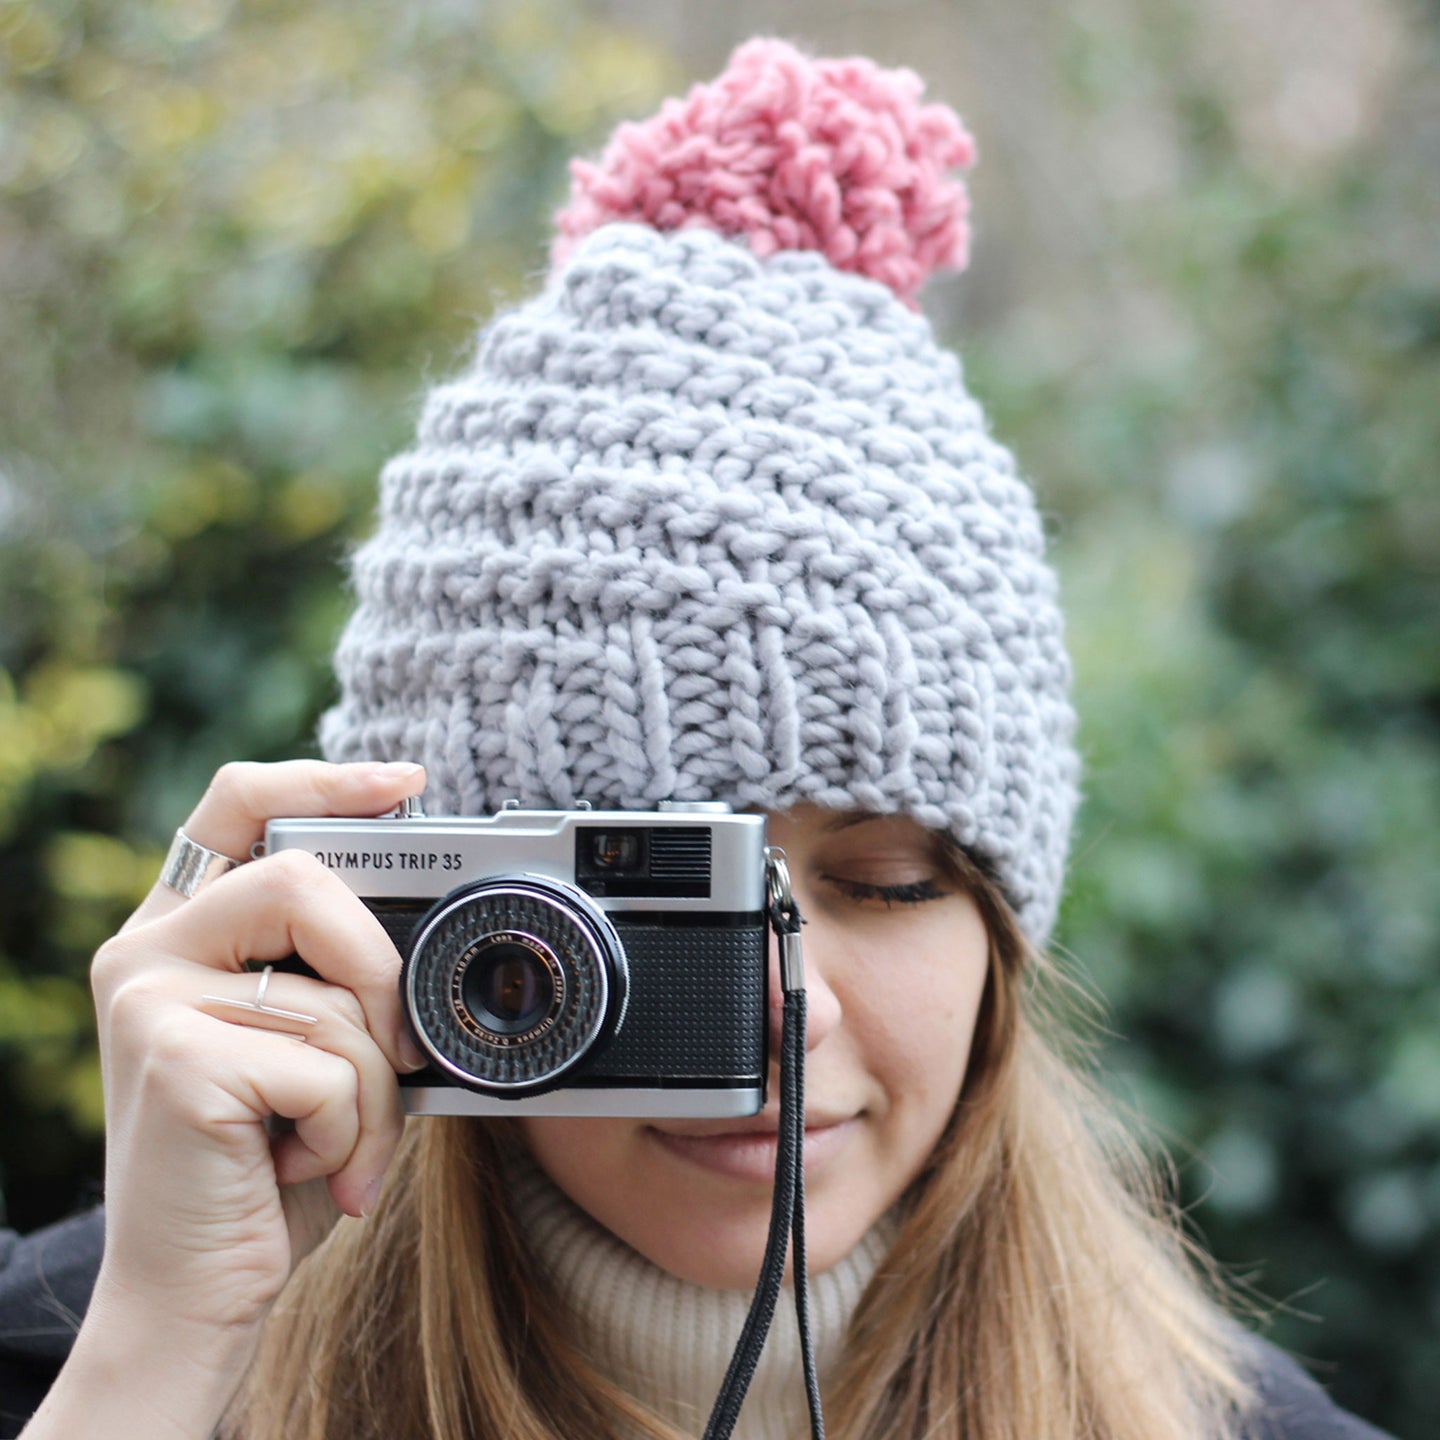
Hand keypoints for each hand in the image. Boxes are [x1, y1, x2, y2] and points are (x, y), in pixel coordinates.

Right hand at [46, 760, 427, 1435]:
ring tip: (345, 1146)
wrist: (197, 1292)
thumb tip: (428, 931)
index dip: (323, 777)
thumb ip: (336, 977)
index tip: (405, 784)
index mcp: (184, 931)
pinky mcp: (173, 1058)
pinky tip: (308, 1168)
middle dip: (378, 970)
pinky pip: (325, 1065)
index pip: (239, 802)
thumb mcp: (310, 1050)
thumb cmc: (268, 1164)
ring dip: (374, 1089)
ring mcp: (149, 998)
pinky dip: (351, 1130)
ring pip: (330, 992)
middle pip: (301, 875)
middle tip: (396, 1053)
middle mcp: (149, 948)